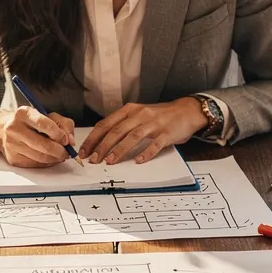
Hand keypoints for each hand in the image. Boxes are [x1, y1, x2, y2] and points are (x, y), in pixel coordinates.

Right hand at [0, 107, 77, 167]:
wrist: (5, 130)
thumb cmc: (31, 123)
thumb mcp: (49, 116)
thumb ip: (64, 125)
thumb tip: (70, 141)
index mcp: (23, 113)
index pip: (45, 125)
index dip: (59, 135)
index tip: (66, 140)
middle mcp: (14, 128)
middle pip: (44, 145)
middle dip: (60, 151)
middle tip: (67, 152)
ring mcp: (12, 145)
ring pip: (41, 157)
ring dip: (55, 158)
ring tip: (60, 155)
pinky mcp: (13, 158)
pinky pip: (35, 164)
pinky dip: (47, 163)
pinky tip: (49, 158)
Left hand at [81, 99, 208, 164]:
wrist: (186, 111)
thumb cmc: (159, 115)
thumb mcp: (138, 114)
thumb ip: (122, 124)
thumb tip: (101, 140)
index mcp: (130, 110)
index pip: (106, 124)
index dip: (94, 138)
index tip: (85, 151)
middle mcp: (140, 115)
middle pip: (117, 131)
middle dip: (102, 146)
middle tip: (93, 160)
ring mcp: (154, 124)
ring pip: (133, 137)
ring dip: (119, 150)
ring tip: (110, 162)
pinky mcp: (167, 133)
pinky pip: (154, 144)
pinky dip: (146, 153)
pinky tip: (139, 161)